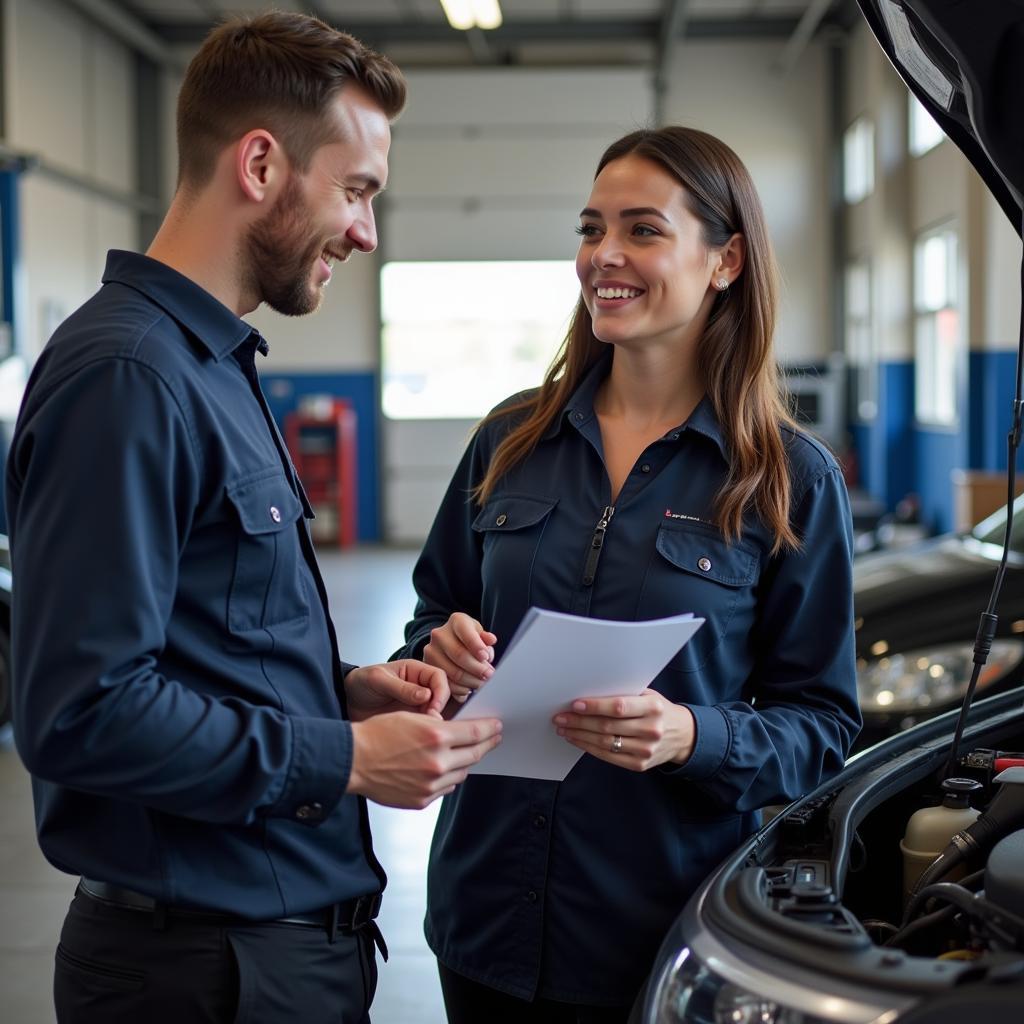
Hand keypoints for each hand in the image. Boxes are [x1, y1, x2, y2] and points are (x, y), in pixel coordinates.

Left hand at [344, 661, 449, 720]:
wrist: (347, 701)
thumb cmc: (361, 683)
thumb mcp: (378, 680)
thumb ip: (401, 687)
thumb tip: (426, 695)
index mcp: (414, 670)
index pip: (439, 677)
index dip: (441, 691)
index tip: (433, 706)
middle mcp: (420, 686)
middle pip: (443, 695)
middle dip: (439, 708)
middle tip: (429, 720)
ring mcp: (417, 703)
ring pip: (437, 711)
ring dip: (433, 720)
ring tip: (422, 729)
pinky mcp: (412, 718)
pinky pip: (426, 723)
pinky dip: (426, 729)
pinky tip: (417, 735)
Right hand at [347, 712, 502, 808]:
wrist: (352, 761)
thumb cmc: (377, 734)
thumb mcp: (412, 718)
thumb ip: (439, 726)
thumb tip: (460, 731)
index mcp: (436, 736)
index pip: (475, 733)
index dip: (490, 729)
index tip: (497, 727)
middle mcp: (437, 762)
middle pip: (474, 754)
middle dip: (487, 744)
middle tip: (494, 738)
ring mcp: (430, 784)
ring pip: (462, 773)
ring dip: (466, 762)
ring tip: (468, 754)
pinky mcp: (421, 800)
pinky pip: (445, 788)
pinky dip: (448, 778)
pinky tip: (445, 770)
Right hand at [423, 612, 496, 700]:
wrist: (450, 643)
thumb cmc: (470, 638)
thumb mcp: (479, 634)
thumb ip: (485, 638)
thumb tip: (490, 640)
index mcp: (456, 621)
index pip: (466, 633)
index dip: (477, 646)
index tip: (486, 657)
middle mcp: (439, 634)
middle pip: (459, 655)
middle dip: (477, 668)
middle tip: (489, 675)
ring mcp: (431, 651)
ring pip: (453, 672)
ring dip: (471, 681)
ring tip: (482, 683)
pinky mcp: (429, 667)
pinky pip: (446, 683)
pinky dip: (460, 689)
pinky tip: (470, 688)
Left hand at [553, 690, 695, 771]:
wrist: (682, 735)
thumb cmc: (658, 710)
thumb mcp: (648, 696)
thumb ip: (625, 694)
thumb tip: (589, 691)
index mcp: (653, 708)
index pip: (619, 707)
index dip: (595, 706)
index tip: (575, 704)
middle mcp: (651, 729)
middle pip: (607, 726)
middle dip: (579, 722)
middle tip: (560, 717)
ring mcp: (646, 750)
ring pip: (605, 743)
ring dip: (580, 735)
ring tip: (564, 729)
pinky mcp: (640, 764)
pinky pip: (609, 757)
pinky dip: (589, 748)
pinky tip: (578, 740)